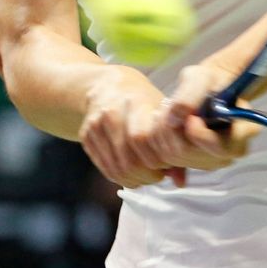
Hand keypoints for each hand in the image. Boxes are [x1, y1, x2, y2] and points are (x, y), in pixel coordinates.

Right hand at [78, 66, 179, 188]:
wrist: (110, 85)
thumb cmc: (143, 100)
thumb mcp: (163, 112)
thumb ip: (174, 144)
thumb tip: (180, 182)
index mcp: (135, 102)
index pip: (141, 139)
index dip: (157, 160)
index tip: (167, 165)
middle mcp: (112, 112)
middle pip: (128, 160)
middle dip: (147, 175)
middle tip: (158, 175)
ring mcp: (95, 124)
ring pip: (115, 169)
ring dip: (135, 180)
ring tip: (147, 174)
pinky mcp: (86, 136)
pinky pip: (104, 168)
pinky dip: (121, 177)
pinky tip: (132, 171)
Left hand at [147, 62, 260, 185]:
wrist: (206, 89)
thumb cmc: (208, 81)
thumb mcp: (200, 77)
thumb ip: (189, 95)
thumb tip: (175, 119)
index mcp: (245, 129)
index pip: (221, 146)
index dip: (200, 134)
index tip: (190, 117)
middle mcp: (233, 151)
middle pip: (193, 154)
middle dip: (174, 129)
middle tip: (169, 105)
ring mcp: (214, 160)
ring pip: (177, 157)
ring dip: (164, 132)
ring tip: (167, 110)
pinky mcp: (196, 164)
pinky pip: (168, 160)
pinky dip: (161, 140)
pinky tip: (166, 122)